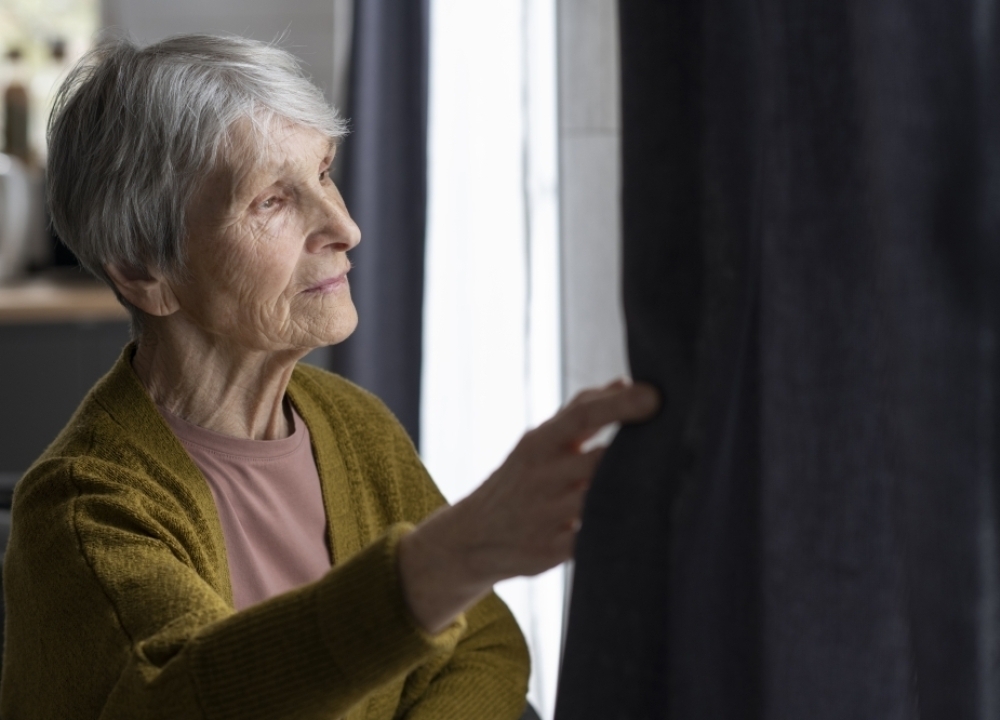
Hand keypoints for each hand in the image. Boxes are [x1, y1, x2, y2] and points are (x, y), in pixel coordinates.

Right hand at [398, 380, 659, 632]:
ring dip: (635, 494)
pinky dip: (619, 531)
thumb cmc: (519, 479)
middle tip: (680, 445)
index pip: (582, 414)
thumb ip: (580, 412)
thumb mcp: (538, 442)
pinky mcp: (551, 551)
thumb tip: (625, 382)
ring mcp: (545, 515)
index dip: (621, 404)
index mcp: (538, 443)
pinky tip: (646, 523)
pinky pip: (595, 540)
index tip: (657, 396)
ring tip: (673, 483)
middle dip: (640, 454)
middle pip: (601, 460)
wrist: (472, 537)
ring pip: (602, 501)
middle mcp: (541, 476)